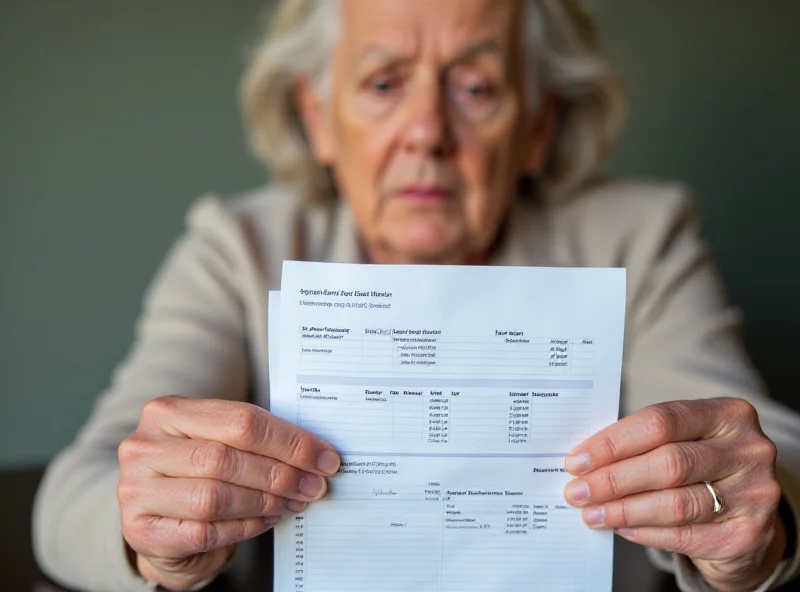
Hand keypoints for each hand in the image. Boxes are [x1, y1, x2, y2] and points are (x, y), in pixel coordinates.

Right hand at [117, 396, 339, 590]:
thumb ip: (256, 439)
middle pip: (226, 459)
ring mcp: (136, 490)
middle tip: (314, 485)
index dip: (289, 441)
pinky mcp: (141, 531)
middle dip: (281, 474)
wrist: (158, 517)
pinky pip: (205, 531)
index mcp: (166, 412)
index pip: (240, 420)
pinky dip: (245, 527)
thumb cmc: (197, 472)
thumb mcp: (219, 440)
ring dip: (265, 502)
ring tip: (292, 502)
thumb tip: (318, 455)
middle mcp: (144, 447)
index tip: (324, 457)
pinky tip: (266, 520)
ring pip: (214, 497)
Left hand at [564, 398, 785, 591]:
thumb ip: (644, 443)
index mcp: (727, 414)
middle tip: (578, 491)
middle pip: (668, 463)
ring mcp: (755, 493)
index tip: (577, 460)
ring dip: (624, 510)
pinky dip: (646, 532)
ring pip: (676, 503)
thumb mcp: (684, 442)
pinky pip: (686, 535)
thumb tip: (585, 460)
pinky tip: (622, 529)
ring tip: (593, 513)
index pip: (661, 421)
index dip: (613, 442)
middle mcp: (748, 450)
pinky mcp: (749, 535)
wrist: (748, 517)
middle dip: (613, 479)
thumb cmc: (702, 469)